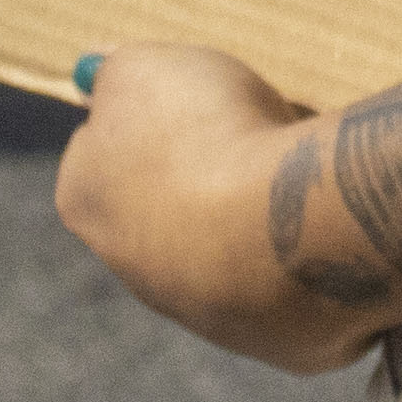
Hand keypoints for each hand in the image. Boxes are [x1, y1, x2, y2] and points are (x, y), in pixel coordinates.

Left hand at [55, 42, 367, 371]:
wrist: (275, 227)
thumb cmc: (201, 134)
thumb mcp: (144, 66)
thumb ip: (115, 68)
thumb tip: (97, 71)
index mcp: (83, 197)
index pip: (101, 148)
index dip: (147, 116)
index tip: (188, 99)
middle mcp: (126, 264)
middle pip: (166, 198)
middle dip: (203, 166)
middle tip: (249, 126)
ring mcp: (195, 307)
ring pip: (224, 240)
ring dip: (251, 208)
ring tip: (292, 166)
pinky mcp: (263, 334)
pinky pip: (281, 276)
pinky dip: (297, 245)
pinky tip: (318, 212)